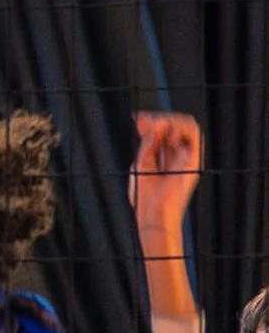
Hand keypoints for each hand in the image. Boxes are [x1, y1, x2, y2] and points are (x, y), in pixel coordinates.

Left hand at [130, 110, 202, 242]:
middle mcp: (178, 157)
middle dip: (158, 119)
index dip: (152, 122)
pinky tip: (166, 135)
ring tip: (157, 129)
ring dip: (170, 122)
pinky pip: (194, 135)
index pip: (163, 132)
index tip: (139, 119)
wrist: (153, 213)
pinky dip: (181, 128)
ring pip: (186, 127)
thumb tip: (151, 124)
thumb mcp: (141, 164)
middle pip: (174, 127)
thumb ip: (148, 144)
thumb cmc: (145, 197)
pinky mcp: (194, 161)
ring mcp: (187, 159)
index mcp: (165, 159)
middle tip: (144, 122)